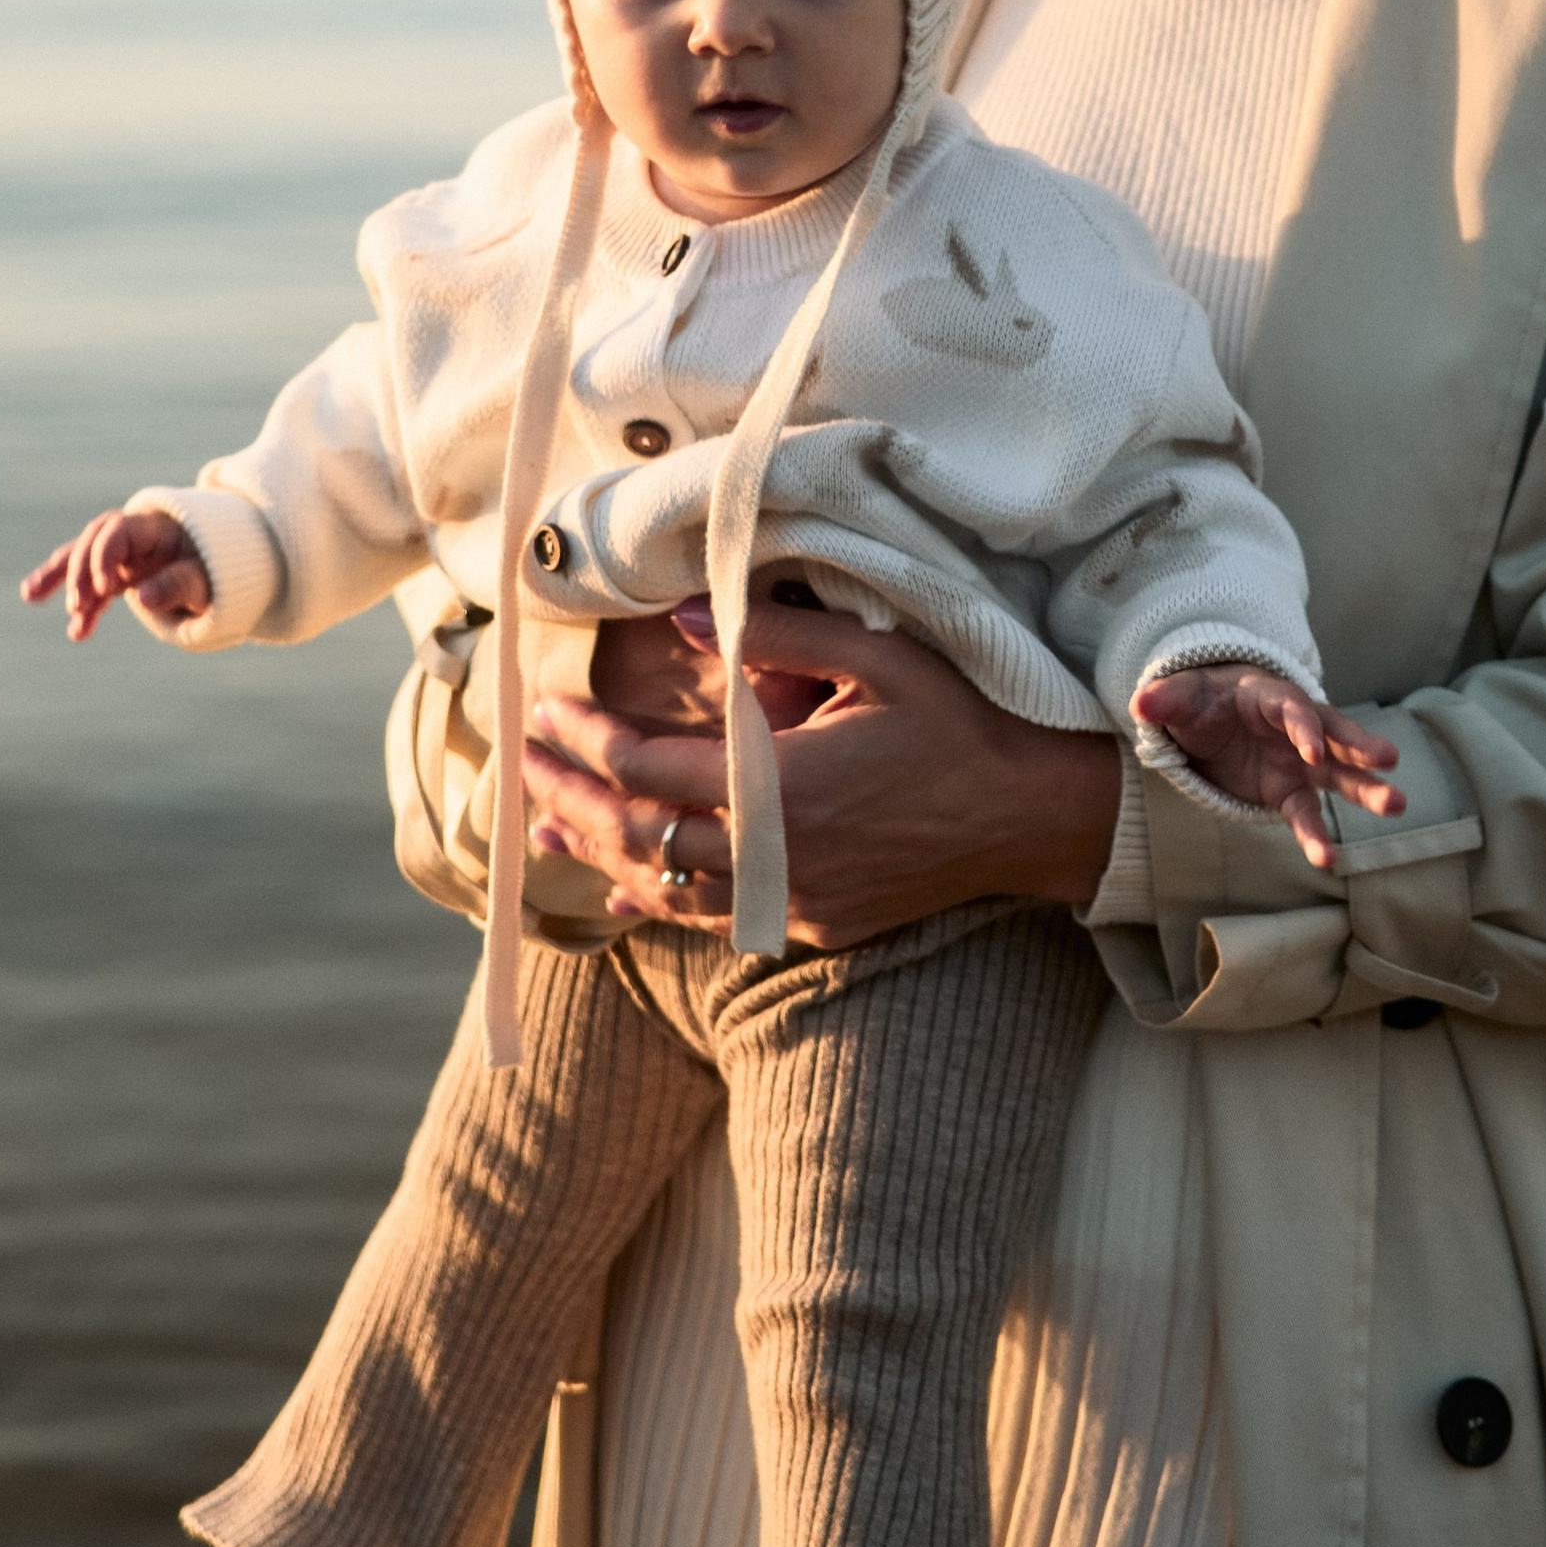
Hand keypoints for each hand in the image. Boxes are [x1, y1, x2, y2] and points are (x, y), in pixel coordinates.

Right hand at [19, 506, 209, 641]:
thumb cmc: (221, 568)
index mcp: (156, 527)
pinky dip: (83, 607)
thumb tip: (141, 598)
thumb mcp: (208, 578)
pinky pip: (94, 587)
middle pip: (94, 540)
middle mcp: (135, 536)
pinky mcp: (122, 576)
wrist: (228, 569)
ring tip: (30, 594)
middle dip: (79, 570)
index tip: (103, 589)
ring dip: (59, 576)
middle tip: (75, 606)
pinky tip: (76, 632)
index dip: (105, 556)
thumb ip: (177, 584)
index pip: (119, 531)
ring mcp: (126, 556)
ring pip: (83, 557)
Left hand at [524, 596, 1123, 947]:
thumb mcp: (878, 657)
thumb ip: (779, 638)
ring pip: (667, 886)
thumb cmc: (958, 722)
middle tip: (518, 769)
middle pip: (641, 831)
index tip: (544, 713)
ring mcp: (793, 899)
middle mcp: (775, 853)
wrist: (1027, 815)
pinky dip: (662, 905)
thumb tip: (691, 622)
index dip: (587, 741)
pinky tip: (625, 895)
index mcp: (781, 783)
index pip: (651, 766)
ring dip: (600, 855)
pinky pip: (717, 920)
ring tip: (541, 833)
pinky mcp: (815, 924)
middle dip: (572, 797)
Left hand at [1130, 663, 1402, 870]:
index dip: (1302, 726)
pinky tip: (1329, 860)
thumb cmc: (1203, 701)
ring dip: (1366, 789)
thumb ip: (1165, 700)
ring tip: (1397, 805)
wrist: (1207, 720)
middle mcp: (1294, 728)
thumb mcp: (1182, 696)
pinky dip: (1316, 835)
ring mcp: (1298, 762)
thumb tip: (1140, 705)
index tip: (1310, 749)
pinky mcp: (1289, 791)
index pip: (1292, 707)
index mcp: (1269, 697)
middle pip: (1331, 734)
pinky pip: (1306, 814)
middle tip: (1389, 760)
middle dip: (1358, 746)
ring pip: (1337, 774)